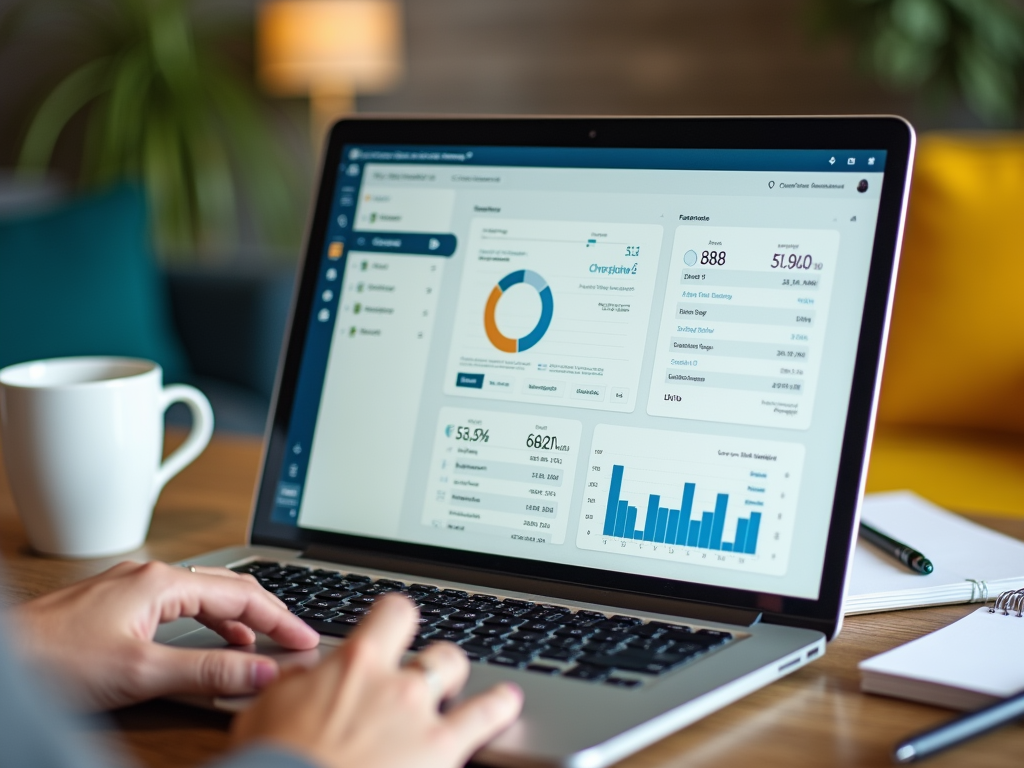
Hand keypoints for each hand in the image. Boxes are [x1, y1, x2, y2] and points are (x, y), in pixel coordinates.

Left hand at [11, 560, 319, 709]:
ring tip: (261, 645)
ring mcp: (131, 588)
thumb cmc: (52, 659)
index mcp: (162, 582)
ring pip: (202, 597)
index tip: (306, 638)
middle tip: (295, 639)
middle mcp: (149, 576)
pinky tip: (209, 642)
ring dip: (236, 621)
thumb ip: (207, 671)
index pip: (241, 595)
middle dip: (266, 613)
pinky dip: (206, 624)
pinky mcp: (116, 606)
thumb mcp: (141, 672)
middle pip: (226, 589)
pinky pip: (178, 606)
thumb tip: (261, 671)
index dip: (280, 619)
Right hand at [233, 593, 522, 767]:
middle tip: (428, 677)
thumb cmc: (271, 762)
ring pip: (457, 670)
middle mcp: (394, 682)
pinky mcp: (443, 749)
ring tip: (472, 686)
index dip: (400, 619)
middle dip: (435, 660)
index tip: (399, 626)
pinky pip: (487, 717)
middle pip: (434, 649)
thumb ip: (295, 685)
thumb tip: (306, 674)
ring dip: (460, 678)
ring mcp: (422, 715)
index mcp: (354, 665)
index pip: (393, 614)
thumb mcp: (267, 712)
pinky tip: (507, 704)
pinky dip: (501, 706)